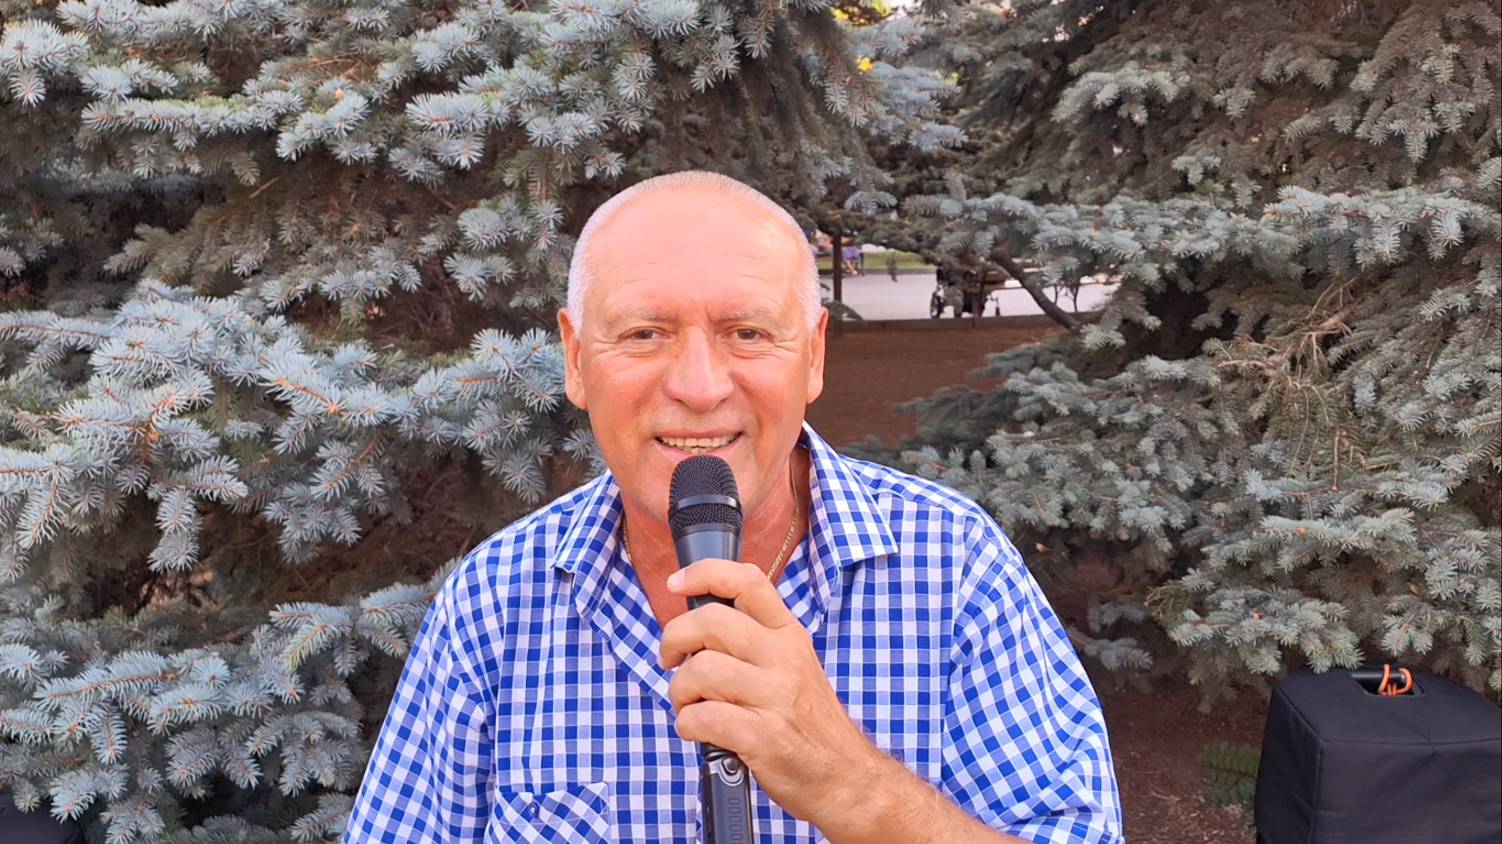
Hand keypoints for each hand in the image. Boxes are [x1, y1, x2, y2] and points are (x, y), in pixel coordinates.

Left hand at [659, 558, 881, 829]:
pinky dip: (688, 725)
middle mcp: (784, 658)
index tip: (676, 585)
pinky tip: (699, 731)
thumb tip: (699, 624)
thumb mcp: (795, 666)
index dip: (704, 574)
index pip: (748, 581)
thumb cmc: (809, 724)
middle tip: (671, 661)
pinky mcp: (764, 737)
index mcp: (789, 636)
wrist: (846, 777)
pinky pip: (703, 717)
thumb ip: (755, 641)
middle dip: (674, 640)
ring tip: (688, 705)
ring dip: (680, 690)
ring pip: (701, 669)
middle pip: (711, 621)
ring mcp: (776, 697)